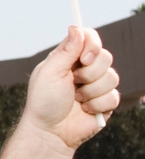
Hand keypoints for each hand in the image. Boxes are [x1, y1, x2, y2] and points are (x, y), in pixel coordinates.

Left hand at [24, 26, 120, 150]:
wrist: (51, 131)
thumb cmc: (44, 101)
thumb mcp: (50, 72)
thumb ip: (66, 50)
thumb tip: (76, 27)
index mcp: (69, 58)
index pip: (90, 38)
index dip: (92, 45)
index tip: (83, 59)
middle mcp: (85, 69)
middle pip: (105, 57)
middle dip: (89, 73)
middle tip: (73, 84)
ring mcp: (97, 85)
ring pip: (112, 77)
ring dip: (91, 91)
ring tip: (76, 99)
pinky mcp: (105, 102)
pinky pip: (114, 96)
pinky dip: (97, 104)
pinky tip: (84, 109)